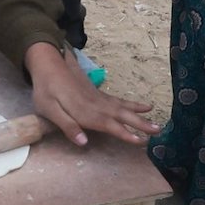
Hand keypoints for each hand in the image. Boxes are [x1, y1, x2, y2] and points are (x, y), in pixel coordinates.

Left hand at [27, 38, 155, 147]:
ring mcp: (98, 98)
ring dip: (140, 115)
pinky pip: (119, 100)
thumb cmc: (45, 89)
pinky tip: (143, 106)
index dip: (125, 133)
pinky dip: (132, 104)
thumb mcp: (49, 109)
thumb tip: (84, 142)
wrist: (48, 62)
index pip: (109, 124)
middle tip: (159, 130)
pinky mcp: (98, 94)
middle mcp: (96, 104)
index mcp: (85, 111)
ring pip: (123, 107)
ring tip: (157, 121)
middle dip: (140, 124)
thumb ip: (67, 125)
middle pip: (121, 115)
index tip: (141, 140)